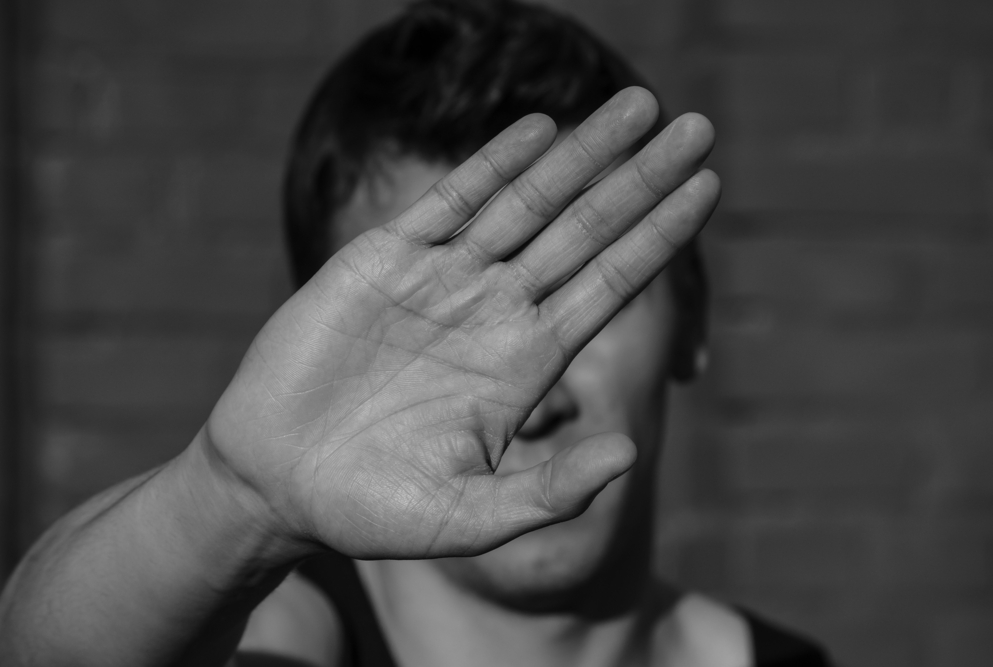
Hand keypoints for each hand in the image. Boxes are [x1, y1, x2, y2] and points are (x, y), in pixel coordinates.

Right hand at [204, 88, 718, 559]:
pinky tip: (538, 129)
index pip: (610, 285)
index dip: (658, 237)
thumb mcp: (467, 517)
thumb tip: (627, 454)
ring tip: (638, 107)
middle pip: (585, 231)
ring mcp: (442, 281)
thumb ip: (547, 492)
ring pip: (527, 203)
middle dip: (639, 180)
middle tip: (698, 127)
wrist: (277, 480)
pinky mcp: (382, 261)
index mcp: (525, 364)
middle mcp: (496, 312)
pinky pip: (450, 202)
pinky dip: (492, 164)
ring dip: (581, 154)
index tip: (707, 187)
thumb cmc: (372, 509)